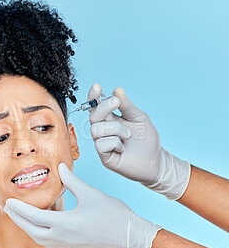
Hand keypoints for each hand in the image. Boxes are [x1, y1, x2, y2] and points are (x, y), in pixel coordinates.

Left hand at [4, 162, 161, 247]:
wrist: (130, 236)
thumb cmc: (113, 214)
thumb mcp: (90, 193)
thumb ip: (71, 180)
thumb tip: (60, 166)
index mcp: (65, 223)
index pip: (34, 217)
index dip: (19, 209)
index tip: (8, 201)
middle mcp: (63, 237)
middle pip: (32, 230)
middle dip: (18, 219)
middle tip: (8, 207)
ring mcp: (67, 244)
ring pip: (39, 238)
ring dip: (27, 227)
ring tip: (19, 215)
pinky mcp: (72, 246)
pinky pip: (48, 241)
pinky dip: (38, 233)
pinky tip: (38, 224)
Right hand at [88, 83, 190, 199]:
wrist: (155, 160)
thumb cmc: (146, 140)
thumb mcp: (139, 118)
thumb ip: (127, 105)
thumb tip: (117, 90)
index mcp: (110, 118)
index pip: (96, 106)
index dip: (94, 96)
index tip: (97, 86)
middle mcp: (104, 129)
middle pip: (93, 115)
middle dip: (104, 107)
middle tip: (116, 102)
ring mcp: (102, 143)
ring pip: (96, 129)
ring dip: (115, 129)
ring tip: (128, 136)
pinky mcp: (104, 156)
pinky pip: (100, 144)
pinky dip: (114, 143)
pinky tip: (122, 148)